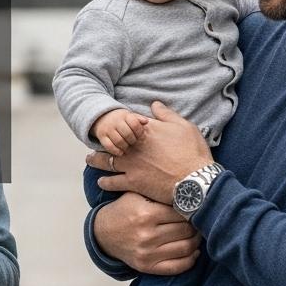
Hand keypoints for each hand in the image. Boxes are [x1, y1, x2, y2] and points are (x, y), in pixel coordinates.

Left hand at [84, 101, 213, 202]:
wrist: (195, 181)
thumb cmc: (192, 152)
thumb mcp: (184, 126)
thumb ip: (166, 114)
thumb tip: (154, 103)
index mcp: (145, 131)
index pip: (126, 124)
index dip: (121, 124)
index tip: (117, 125)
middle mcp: (134, 147)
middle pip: (111, 141)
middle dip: (103, 140)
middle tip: (95, 142)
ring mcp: (131, 165)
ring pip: (106, 161)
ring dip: (96, 160)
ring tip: (90, 160)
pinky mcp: (132, 182)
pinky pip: (113, 182)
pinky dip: (105, 181)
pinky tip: (101, 181)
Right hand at [92, 109, 148, 155]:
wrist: (102, 117)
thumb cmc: (121, 119)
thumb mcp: (130, 116)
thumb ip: (139, 119)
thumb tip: (146, 121)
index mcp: (124, 116)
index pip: (135, 124)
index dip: (139, 132)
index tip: (140, 136)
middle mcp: (115, 121)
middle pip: (127, 134)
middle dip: (133, 140)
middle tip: (133, 142)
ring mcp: (107, 129)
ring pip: (119, 141)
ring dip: (125, 146)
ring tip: (127, 147)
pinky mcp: (101, 136)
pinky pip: (109, 146)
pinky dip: (116, 151)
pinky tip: (121, 152)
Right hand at [92, 191, 200, 275]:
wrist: (103, 233)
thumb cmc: (124, 210)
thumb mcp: (136, 194)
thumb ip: (158, 191)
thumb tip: (190, 191)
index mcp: (146, 214)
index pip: (181, 212)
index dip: (192, 209)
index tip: (196, 207)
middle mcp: (147, 235)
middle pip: (186, 230)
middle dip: (196, 225)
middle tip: (200, 220)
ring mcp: (147, 253)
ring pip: (186, 248)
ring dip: (196, 241)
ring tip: (197, 234)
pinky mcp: (147, 267)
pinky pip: (178, 267)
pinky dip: (191, 260)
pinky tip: (194, 251)